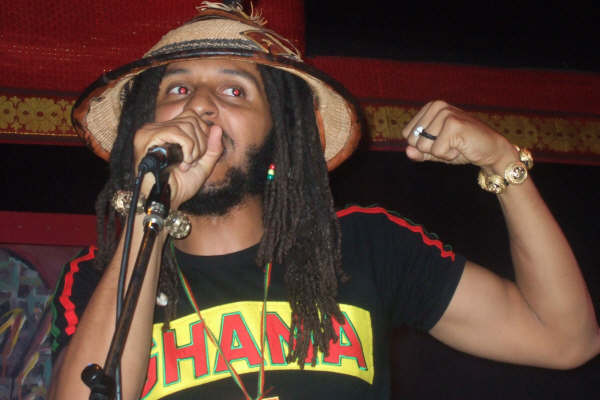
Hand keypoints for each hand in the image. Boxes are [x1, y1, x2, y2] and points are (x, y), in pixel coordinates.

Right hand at [133, 110, 222, 208]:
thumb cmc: (180, 187)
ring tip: (186, 165)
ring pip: (186, 124)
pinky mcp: (147, 137)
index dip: (203, 135)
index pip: (192, 116)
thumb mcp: (203, 165)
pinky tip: (182, 164)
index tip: (197, 157)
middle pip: (192, 118)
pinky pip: (178, 132)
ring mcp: (150, 131)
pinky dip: (188, 149)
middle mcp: (156, 128)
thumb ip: (212, 148)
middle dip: (201, 143)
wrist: (165, 203)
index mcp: (166, 131)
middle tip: (191, 163)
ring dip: (194, 149)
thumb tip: (217, 128)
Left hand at [402, 100, 516, 172]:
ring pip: (424, 147)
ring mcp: (445, 114)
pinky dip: (449, 155)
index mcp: (430, 108)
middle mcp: (437, 106)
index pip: (407, 135)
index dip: (423, 146)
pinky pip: (437, 151)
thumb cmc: (462, 148)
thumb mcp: (436, 151)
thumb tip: (407, 151)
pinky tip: (462, 147)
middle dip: (431, 149)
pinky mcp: (454, 124)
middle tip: (450, 144)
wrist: (491, 151)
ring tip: (457, 145)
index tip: (441, 141)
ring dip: (441, 152)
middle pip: (414, 141)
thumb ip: (420, 152)